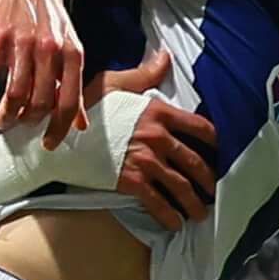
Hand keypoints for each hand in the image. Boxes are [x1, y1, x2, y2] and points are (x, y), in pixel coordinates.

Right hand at [0, 0, 85, 139]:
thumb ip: (72, 85)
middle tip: (16, 125)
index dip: (58, 128)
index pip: (68, 102)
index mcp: (71, 54)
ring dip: (5, 115)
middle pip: (39, 103)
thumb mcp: (68, 47)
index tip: (46, 144)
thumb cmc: (46, 16)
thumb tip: (80, 124)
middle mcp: (50, 50)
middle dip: (26, 121)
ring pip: (15, 94)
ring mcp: (24, 44)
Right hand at [97, 49, 218, 225]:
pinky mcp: (130, 181)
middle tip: (213, 190)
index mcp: (158, 112)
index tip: (219, 152)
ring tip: (200, 213)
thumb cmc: (85, 108)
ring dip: (194, 202)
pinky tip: (175, 223)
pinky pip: (157, 202)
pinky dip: (169, 215)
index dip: (214, 141)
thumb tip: (165, 56)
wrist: (58, 137)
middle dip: (208, 179)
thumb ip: (145, 73)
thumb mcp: (114, 82)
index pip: (199, 127)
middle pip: (194, 161)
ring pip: (180, 186)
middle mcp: (157, 138)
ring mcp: (145, 161)